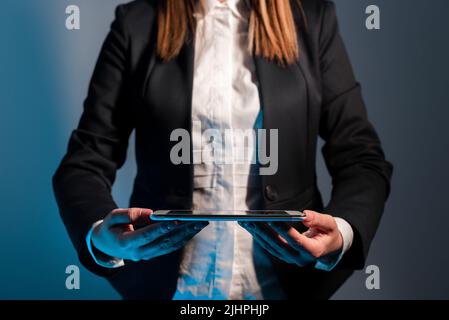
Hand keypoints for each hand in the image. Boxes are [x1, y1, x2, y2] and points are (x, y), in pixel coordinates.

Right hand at [91, 208, 207, 261]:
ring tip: (200, 223)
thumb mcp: (112, 217)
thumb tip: (151, 213)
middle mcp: (138, 252)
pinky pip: (170, 247)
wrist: (107, 245)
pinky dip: (182, 238)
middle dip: (181, 231)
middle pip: (163, 242)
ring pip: (170, 246)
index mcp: (126, 243)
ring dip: (186, 235)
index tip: (176, 220)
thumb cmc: (110, 228)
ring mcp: (146, 255)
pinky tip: (193, 229)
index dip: (161, 228)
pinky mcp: (153, 254)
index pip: (146, 235)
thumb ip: (129, 213)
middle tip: (196, 221)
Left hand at [239, 210, 342, 266]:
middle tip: (251, 220)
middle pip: (279, 245)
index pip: (296, 240)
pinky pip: (269, 247)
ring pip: (271, 247)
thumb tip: (304, 215)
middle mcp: (300, 258)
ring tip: (246, 222)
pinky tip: (251, 227)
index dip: (283, 230)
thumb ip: (318, 219)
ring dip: (258, 234)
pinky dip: (259, 237)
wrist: (329, 247)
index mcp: (314, 251)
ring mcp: (291, 259)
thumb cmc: (329, 234)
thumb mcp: (330, 224)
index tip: (271, 218)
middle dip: (263, 231)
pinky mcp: (284, 256)